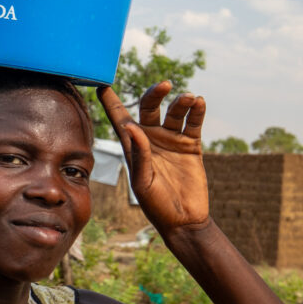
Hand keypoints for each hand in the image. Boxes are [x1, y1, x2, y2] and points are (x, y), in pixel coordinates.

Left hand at [97, 82, 208, 235]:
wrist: (183, 219)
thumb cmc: (156, 205)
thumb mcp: (143, 182)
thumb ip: (139, 155)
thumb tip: (132, 127)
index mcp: (133, 146)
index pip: (119, 118)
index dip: (111, 101)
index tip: (103, 84)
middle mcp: (151, 138)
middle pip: (149, 107)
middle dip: (155, 93)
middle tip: (165, 85)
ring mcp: (171, 140)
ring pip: (174, 112)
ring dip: (181, 102)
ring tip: (189, 98)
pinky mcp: (190, 145)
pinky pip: (193, 123)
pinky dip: (197, 111)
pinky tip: (199, 102)